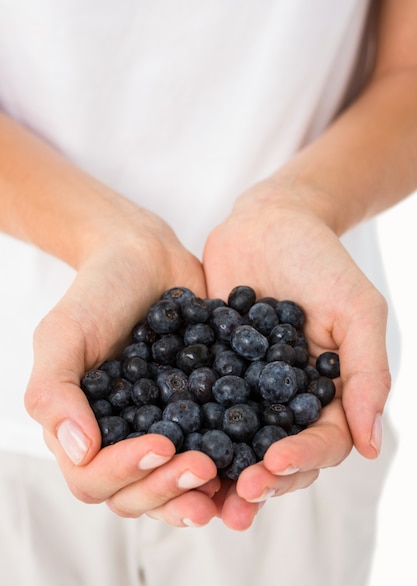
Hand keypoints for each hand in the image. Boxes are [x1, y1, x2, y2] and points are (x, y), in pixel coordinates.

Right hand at [24, 209, 221, 526]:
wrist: (146, 257)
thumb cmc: (97, 292)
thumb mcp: (63, 334)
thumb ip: (54, 392)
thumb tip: (79, 450)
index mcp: (84, 428)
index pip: (94, 478)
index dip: (126, 472)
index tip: (162, 445)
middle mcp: (123, 437)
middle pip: (139, 493)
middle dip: (170, 489)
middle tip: (205, 469)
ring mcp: (164, 428)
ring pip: (176, 482)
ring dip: (200, 489)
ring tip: (231, 478)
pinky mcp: (200, 412)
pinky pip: (214, 447)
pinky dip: (233, 460)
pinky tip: (255, 454)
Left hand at [202, 177, 389, 522]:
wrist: (270, 221)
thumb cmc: (321, 260)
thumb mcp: (356, 310)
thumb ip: (366, 374)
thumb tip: (372, 445)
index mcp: (326, 392)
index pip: (321, 442)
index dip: (300, 459)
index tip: (273, 464)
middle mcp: (284, 398)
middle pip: (276, 454)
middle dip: (259, 479)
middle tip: (235, 496)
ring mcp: (245, 387)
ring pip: (235, 442)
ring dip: (220, 471)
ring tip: (199, 493)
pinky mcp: (211, 369)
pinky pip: (198, 405)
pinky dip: (187, 428)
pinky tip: (166, 443)